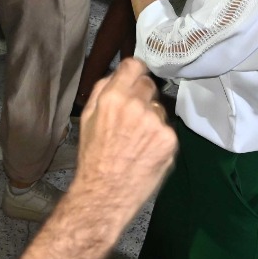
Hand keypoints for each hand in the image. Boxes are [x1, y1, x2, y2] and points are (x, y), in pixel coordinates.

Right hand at [74, 58, 175, 202]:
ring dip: (152, 118)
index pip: (134, 66)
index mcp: (113, 97)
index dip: (135, 71)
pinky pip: (166, 129)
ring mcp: (156, 123)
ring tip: (138, 140)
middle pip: (148, 84)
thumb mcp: (87, 118)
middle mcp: (137, 105)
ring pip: (159, 108)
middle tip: (133, 117)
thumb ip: (102, 91)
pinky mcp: (170, 140)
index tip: (136, 77)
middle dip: (142, 96)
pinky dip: (159, 137)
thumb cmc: (93, 156)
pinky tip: (147, 151)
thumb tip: (118, 73)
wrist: (105, 193)